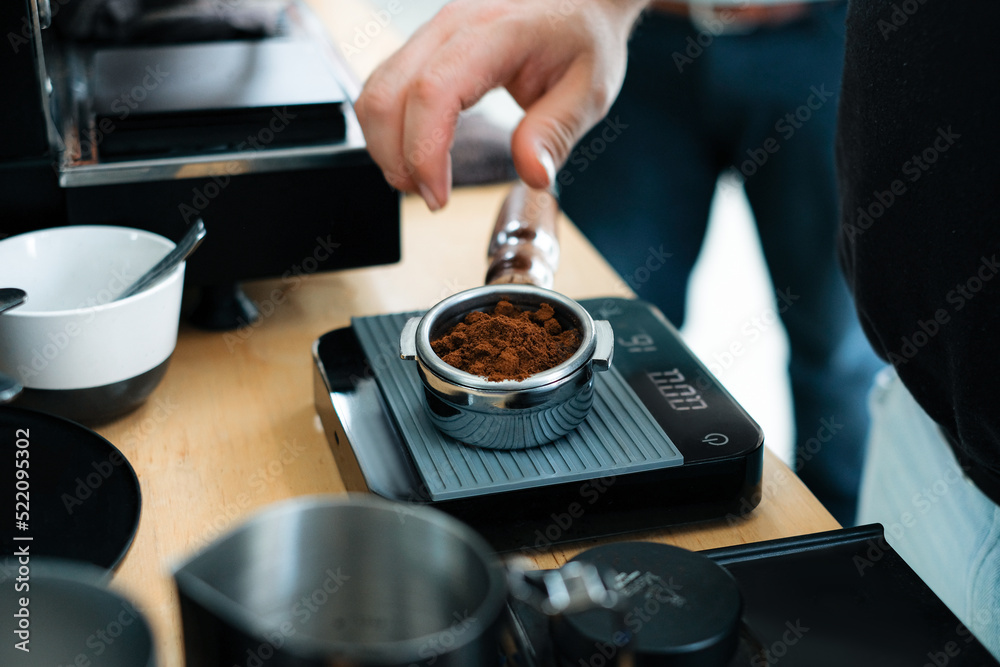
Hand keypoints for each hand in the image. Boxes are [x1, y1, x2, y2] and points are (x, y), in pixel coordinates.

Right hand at [354, 0, 646, 209]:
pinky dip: (388, 129)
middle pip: (387, 96)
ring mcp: (431, 34)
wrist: (579, 1)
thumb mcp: (589, 90)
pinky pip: (383, 87)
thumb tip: (532, 175)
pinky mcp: (423, 47)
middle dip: (398, 158)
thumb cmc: (584, 36)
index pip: (432, 92)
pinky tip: (416, 154)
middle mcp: (451, 27)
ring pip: (375, 92)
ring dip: (386, 147)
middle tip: (433, 196)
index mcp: (495, 33)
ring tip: (423, 180)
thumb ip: (556, 133)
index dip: (423, 152)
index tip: (439, 196)